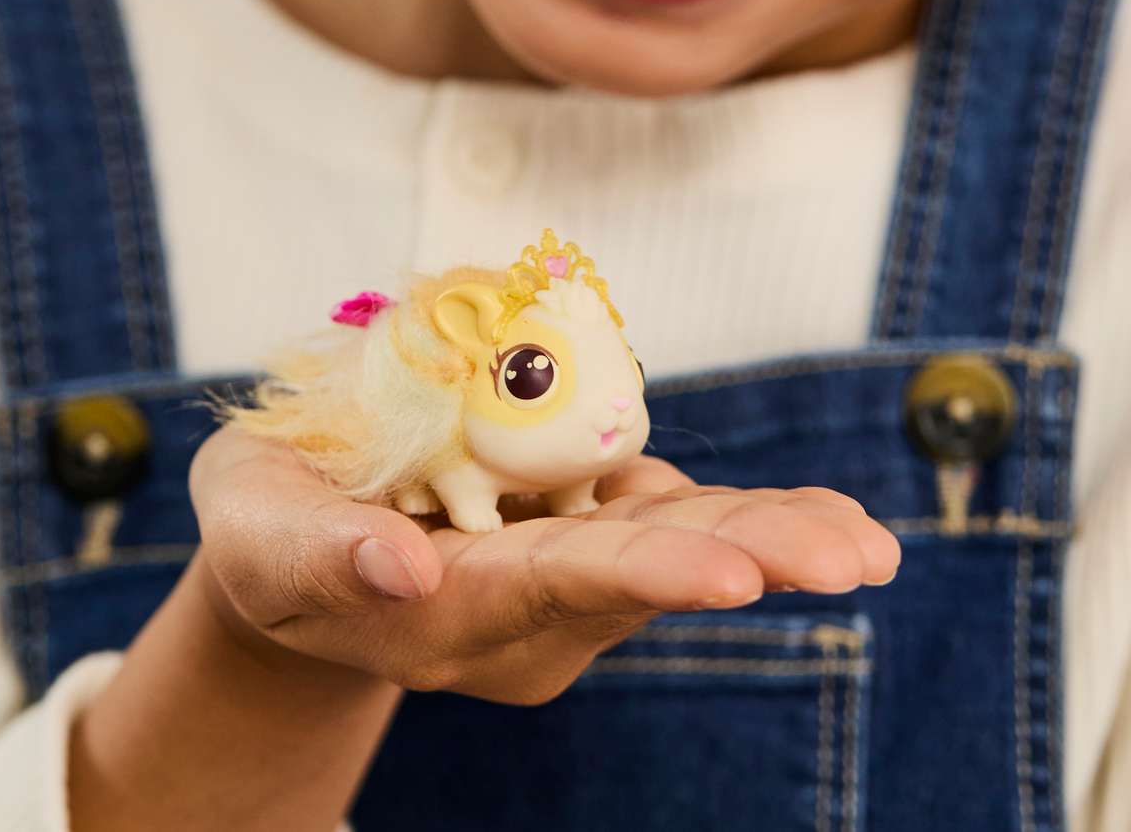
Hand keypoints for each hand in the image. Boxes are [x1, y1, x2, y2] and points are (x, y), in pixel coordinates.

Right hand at [189, 423, 900, 706]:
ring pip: (677, 557)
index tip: (727, 576)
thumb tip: (403, 569)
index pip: (549, 590)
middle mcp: (520, 614)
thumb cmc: (266, 531)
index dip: (638, 575)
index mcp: (442, 613)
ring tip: (870, 543)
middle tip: (855, 558)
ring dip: (774, 543)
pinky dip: (751, 518)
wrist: (300, 548)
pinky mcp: (582, 538)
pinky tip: (830, 517)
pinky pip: (676, 528)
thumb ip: (322, 554)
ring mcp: (561, 580)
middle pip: (642, 582)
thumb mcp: (260, 532)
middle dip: (747, 562)